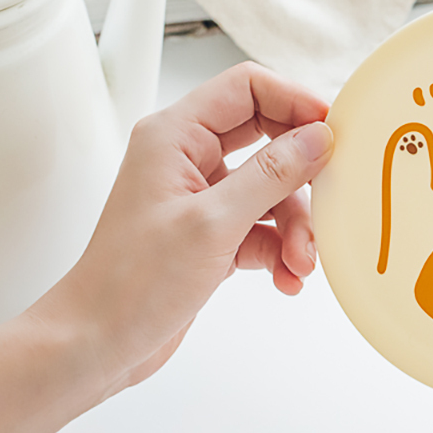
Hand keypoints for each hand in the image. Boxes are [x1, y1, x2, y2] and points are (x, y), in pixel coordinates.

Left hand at [0, 62, 333, 432]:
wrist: (97, 345)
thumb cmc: (132, 284)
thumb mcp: (213, 224)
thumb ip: (271, 175)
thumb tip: (319, 138)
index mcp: (175, 136)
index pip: (247, 87)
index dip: (295, 101)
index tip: (335, 131)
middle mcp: (187, 157)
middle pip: (268, 137)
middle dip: (302, 176)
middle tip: (332, 196)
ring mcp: (200, 196)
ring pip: (271, 189)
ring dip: (295, 225)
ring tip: (301, 261)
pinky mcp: (210, 233)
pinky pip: (263, 226)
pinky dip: (279, 250)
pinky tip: (286, 277)